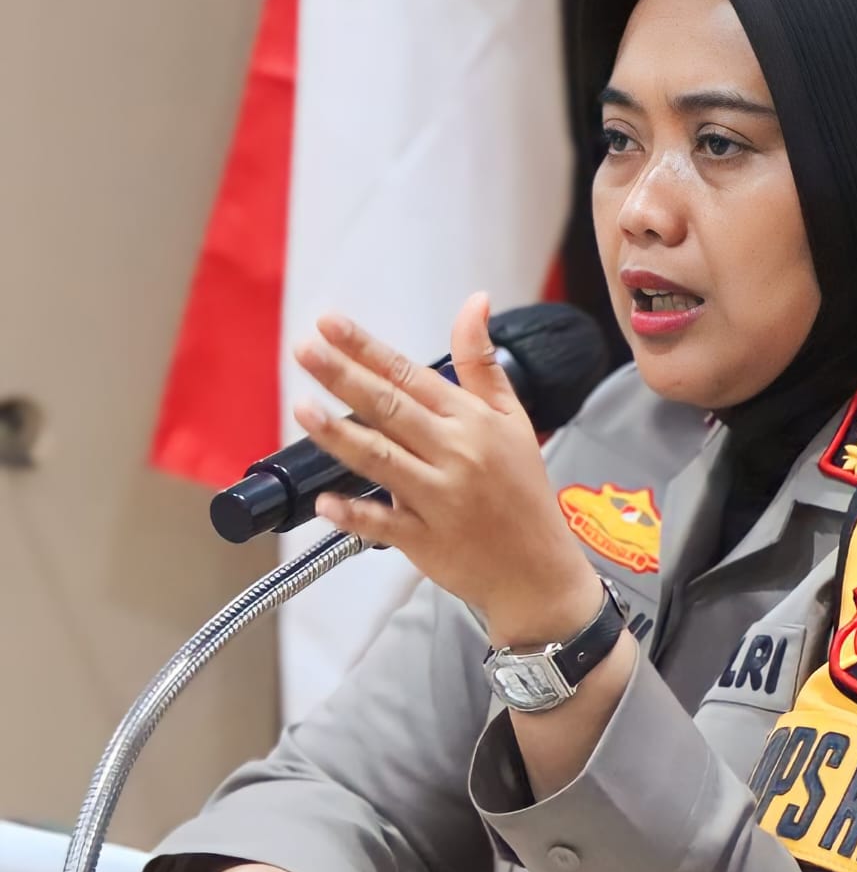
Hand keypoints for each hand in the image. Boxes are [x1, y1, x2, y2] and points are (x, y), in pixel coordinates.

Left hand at [291, 292, 599, 644]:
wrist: (538, 570)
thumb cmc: (522, 491)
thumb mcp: (513, 418)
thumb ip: (483, 362)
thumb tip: (475, 302)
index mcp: (472, 421)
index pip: (411, 374)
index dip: (368, 348)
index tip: (331, 323)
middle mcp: (455, 454)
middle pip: (390, 408)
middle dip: (344, 376)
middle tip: (306, 349)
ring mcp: (439, 498)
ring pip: (381, 459)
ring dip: (339, 434)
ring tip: (302, 409)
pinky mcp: (425, 541)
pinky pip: (383, 524)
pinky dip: (354, 513)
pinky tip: (326, 500)